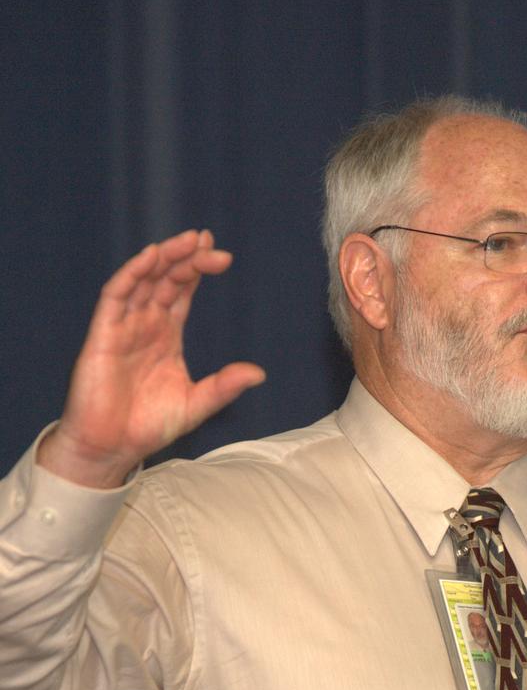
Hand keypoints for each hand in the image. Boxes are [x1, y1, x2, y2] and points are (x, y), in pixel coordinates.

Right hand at [38, 229, 265, 487]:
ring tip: (186, 241)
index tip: (221, 255)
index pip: (182, 292)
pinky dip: (132, 274)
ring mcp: (123, 327)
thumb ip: (224, 387)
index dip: (198, 270)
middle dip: (187, 259)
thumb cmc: (149, 426)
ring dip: (163, 258)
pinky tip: (150, 257)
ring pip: (142, 280)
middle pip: (166, 279)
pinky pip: (115, 296)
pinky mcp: (103, 334)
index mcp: (166, 335)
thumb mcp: (196, 405)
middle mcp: (145, 324)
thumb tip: (258, 373)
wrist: (113, 448)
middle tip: (209, 244)